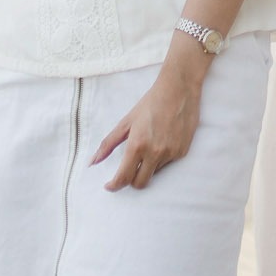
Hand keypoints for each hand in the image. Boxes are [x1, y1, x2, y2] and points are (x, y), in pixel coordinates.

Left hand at [92, 71, 201, 190]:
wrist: (179, 90)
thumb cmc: (150, 103)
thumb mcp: (126, 122)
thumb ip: (108, 144)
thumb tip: (93, 162)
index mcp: (137, 145)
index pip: (124, 177)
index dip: (114, 185)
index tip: (110, 185)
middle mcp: (155, 152)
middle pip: (140, 183)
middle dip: (131, 180)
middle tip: (128, 170)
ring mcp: (170, 153)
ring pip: (154, 173)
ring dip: (148, 167)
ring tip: (149, 146)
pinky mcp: (182, 152)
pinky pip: (167, 164)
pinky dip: (161, 159)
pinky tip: (162, 142)